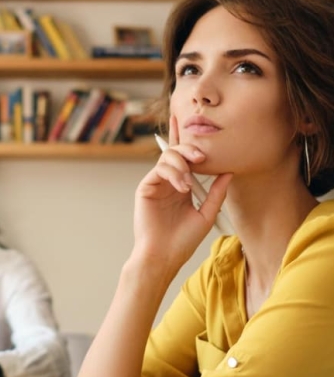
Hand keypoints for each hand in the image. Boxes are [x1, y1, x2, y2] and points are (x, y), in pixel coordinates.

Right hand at [133, 117, 231, 268]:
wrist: (164, 256)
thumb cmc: (183, 241)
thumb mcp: (207, 214)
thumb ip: (216, 192)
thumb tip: (230, 171)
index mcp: (182, 186)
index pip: (185, 158)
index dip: (186, 139)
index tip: (189, 121)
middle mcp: (168, 181)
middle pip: (177, 152)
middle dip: (190, 148)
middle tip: (202, 157)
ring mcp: (156, 183)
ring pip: (168, 157)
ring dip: (182, 165)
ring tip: (189, 184)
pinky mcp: (145, 187)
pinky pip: (159, 169)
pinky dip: (173, 173)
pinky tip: (182, 187)